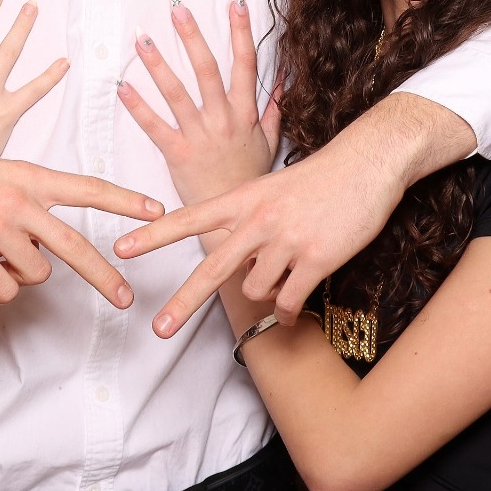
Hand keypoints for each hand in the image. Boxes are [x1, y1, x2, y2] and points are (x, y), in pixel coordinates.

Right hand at [0, 115, 160, 309]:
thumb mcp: (0, 174)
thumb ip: (30, 203)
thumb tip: (48, 249)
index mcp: (30, 177)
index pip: (88, 188)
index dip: (124, 201)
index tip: (157, 210)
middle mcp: (19, 203)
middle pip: (75, 246)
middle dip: (105, 277)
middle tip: (127, 299)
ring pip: (35, 273)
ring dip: (21, 271)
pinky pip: (5, 289)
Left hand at [112, 92, 475, 336]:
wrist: (368, 162)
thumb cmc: (321, 176)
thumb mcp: (273, 187)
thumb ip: (249, 222)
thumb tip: (238, 266)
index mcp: (244, 198)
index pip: (190, 218)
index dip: (154, 235)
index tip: (122, 250)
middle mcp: (259, 219)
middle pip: (213, 269)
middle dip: (183, 302)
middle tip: (159, 329)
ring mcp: (287, 240)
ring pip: (257, 289)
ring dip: (265, 295)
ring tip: (283, 281)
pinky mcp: (316, 258)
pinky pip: (289, 301)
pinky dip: (286, 314)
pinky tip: (290, 315)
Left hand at [116, 0, 281, 207]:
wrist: (236, 221)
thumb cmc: (249, 177)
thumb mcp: (270, 142)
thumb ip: (273, 109)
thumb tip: (282, 79)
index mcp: (244, 113)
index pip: (245, 63)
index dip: (241, 31)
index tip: (236, 1)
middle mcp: (223, 120)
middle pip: (207, 70)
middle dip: (193, 37)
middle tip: (177, 9)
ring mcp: (200, 136)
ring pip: (178, 93)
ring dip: (158, 64)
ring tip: (143, 38)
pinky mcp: (178, 155)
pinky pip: (155, 127)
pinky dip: (138, 106)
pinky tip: (122, 86)